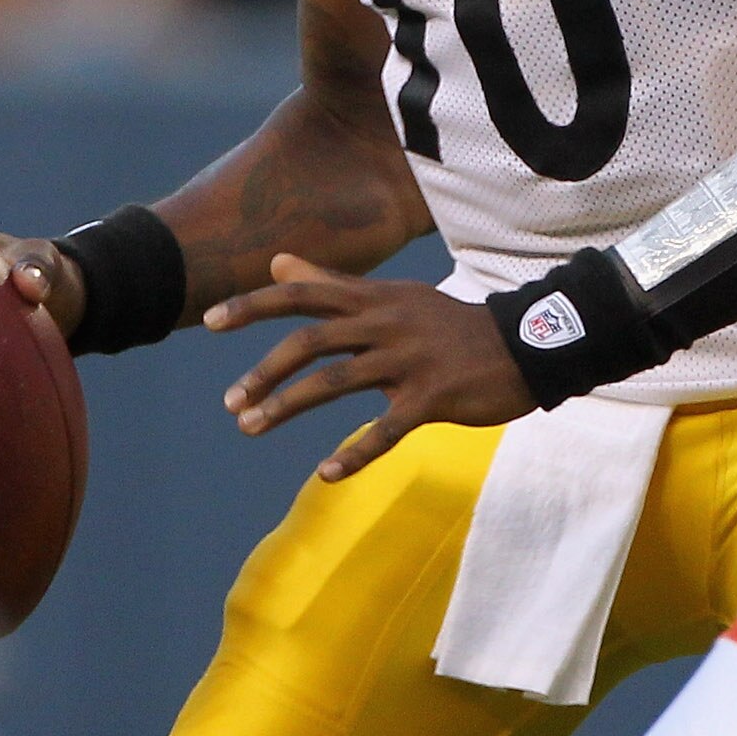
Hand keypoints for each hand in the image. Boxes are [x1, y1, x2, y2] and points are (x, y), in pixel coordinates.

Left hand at [205, 255, 534, 480]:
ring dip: (288, 406)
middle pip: (311, 339)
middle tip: (232, 402)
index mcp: (374, 298)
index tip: (210, 321)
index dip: (254, 304)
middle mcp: (386, 323)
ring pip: (336, 382)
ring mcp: (410, 360)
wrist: (526, 345)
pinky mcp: (433, 397)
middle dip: (264, 370)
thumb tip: (277, 262)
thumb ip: (332, 282)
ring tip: (251, 429)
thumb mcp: (392, 296)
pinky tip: (326, 473)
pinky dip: (354, 454)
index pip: (303, 292)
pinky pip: (385, 430)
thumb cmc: (450, 324)